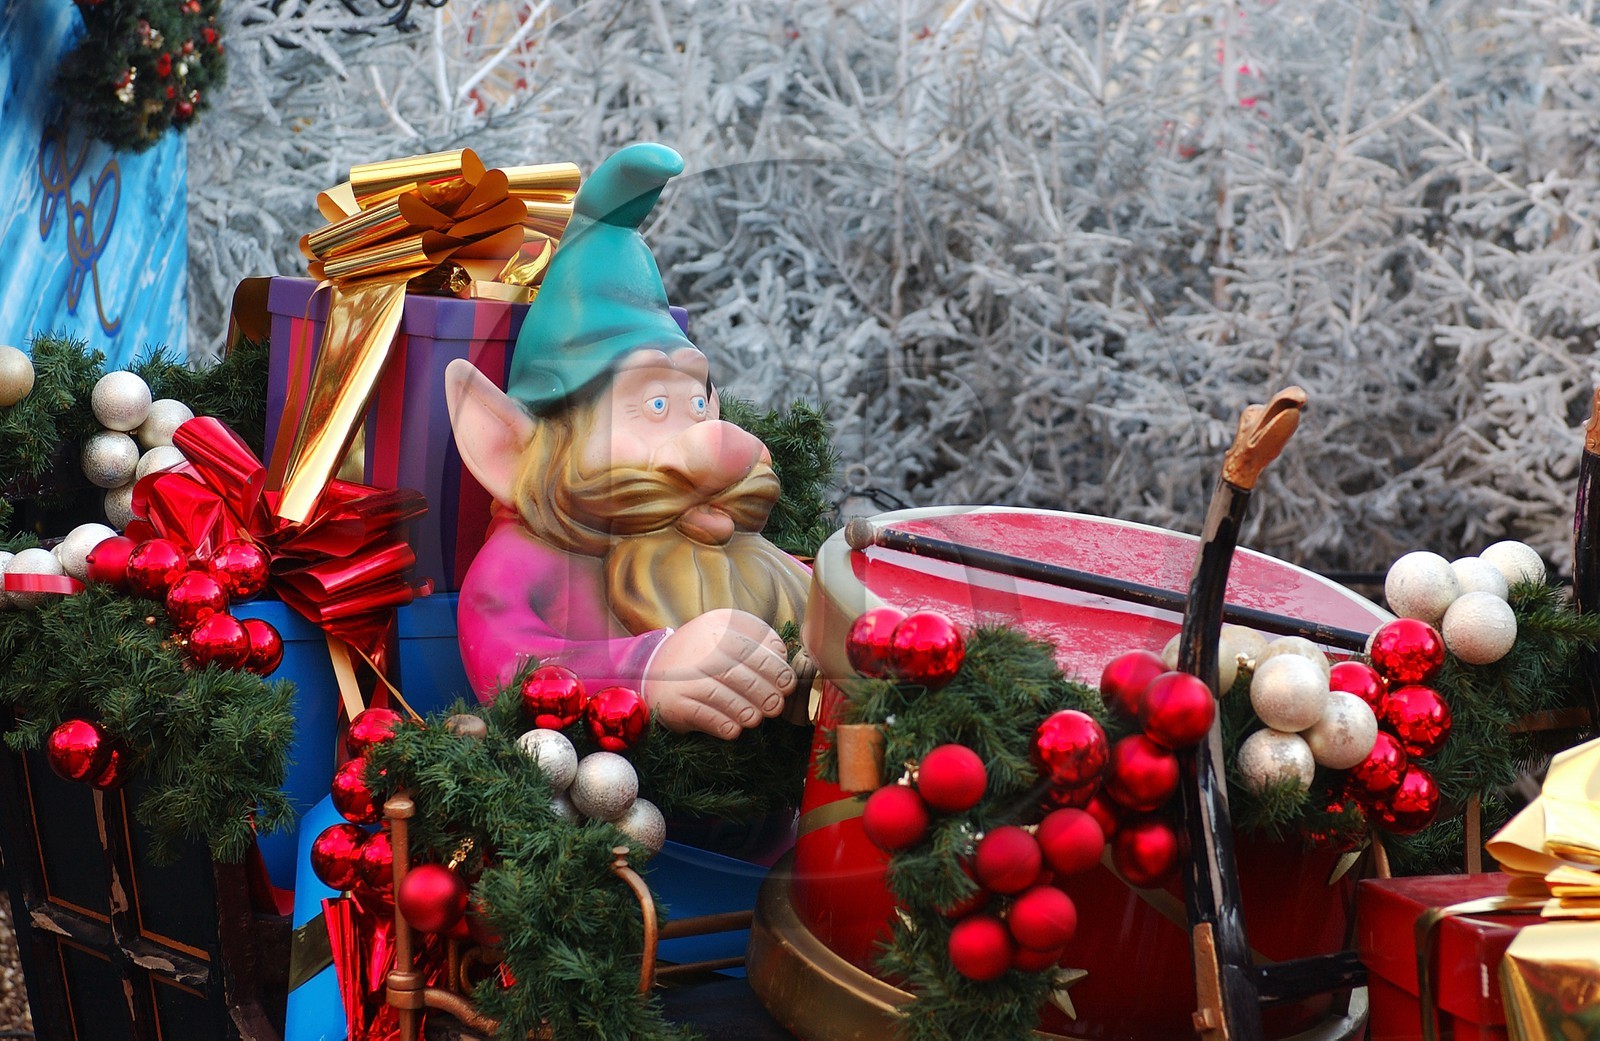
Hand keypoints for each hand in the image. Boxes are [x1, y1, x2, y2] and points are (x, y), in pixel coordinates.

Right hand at [643, 608, 797, 738]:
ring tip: (755, 718)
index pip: (750, 650)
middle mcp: (697, 650)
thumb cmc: (704, 653)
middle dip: (765, 694)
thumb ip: (757, 638)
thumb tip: (782, 655)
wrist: (654, 670)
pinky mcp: (675, 703)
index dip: (775, 670)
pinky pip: (706, 717)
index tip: (787, 684)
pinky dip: (725, 725)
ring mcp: (684, 677)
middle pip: (739, 675)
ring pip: (723, 698)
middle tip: (775, 706)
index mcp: (714, 628)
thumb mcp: (727, 632)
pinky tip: (735, 728)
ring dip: (747, 712)